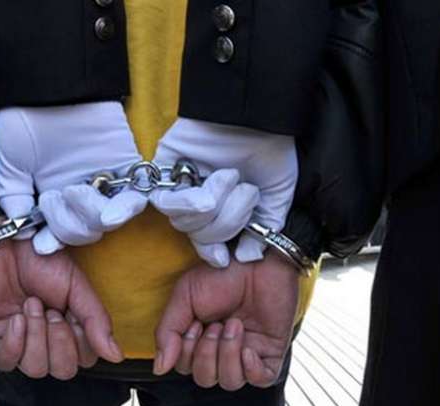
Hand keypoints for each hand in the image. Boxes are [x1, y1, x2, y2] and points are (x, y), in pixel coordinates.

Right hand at [0, 101, 147, 254]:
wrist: (49, 84)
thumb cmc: (24, 117)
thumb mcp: (9, 159)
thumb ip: (13, 194)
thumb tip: (20, 227)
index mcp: (54, 194)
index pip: (60, 231)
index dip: (53, 241)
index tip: (42, 245)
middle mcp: (81, 191)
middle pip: (86, 231)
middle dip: (68, 224)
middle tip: (52, 197)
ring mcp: (105, 180)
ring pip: (109, 221)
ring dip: (91, 216)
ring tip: (74, 191)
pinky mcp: (127, 165)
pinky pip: (136, 197)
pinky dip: (128, 208)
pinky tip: (117, 209)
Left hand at [0, 224, 122, 379]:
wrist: (8, 243)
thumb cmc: (43, 261)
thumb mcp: (79, 288)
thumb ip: (96, 322)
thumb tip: (116, 355)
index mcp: (71, 330)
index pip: (84, 360)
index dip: (80, 342)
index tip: (71, 313)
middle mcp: (47, 341)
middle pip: (62, 370)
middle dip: (59, 340)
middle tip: (51, 310)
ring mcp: (21, 342)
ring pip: (35, 368)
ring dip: (36, 334)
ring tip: (31, 305)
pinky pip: (6, 362)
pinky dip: (14, 341)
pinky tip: (15, 317)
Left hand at [151, 118, 297, 267]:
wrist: (257, 114)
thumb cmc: (270, 149)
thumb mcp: (277, 194)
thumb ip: (265, 228)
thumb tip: (246, 257)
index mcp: (222, 209)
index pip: (206, 243)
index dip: (213, 252)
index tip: (225, 258)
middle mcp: (199, 200)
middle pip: (197, 236)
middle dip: (226, 222)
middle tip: (246, 191)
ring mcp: (181, 184)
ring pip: (182, 223)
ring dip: (213, 206)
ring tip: (229, 177)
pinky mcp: (163, 168)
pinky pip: (163, 202)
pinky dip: (190, 200)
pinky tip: (210, 182)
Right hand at [153, 250, 298, 389]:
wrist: (256, 261)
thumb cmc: (221, 274)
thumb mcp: (184, 297)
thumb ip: (167, 332)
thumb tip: (159, 368)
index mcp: (199, 338)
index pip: (185, 367)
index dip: (186, 351)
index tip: (195, 323)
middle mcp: (222, 349)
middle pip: (205, 379)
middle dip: (207, 354)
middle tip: (216, 324)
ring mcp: (247, 352)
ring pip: (230, 382)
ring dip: (228, 354)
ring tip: (235, 325)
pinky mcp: (270, 353)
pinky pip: (260, 380)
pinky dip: (251, 369)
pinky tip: (249, 348)